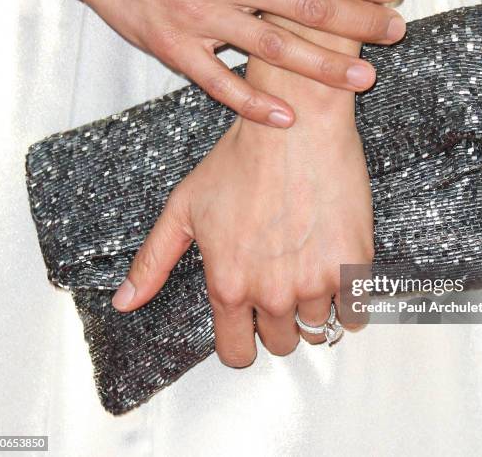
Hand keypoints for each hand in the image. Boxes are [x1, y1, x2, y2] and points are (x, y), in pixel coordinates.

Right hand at [25, 0, 404, 126]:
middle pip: (306, 6)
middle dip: (358, 19)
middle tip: (395, 32)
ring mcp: (202, 20)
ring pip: (273, 48)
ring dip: (323, 65)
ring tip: (364, 79)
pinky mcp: (176, 50)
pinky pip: (220, 83)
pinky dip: (254, 102)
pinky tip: (286, 117)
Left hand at [111, 109, 373, 364]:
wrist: (295, 127)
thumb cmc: (241, 160)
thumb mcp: (184, 208)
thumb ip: (154, 261)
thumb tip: (126, 302)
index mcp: (230, 285)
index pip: (237, 354)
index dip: (242, 344)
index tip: (250, 328)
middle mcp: (273, 292)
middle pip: (281, 343)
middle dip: (279, 322)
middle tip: (280, 284)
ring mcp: (316, 281)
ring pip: (319, 329)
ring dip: (313, 308)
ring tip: (307, 268)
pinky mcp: (352, 265)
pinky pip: (356, 313)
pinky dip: (348, 302)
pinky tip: (336, 274)